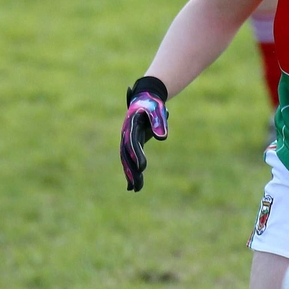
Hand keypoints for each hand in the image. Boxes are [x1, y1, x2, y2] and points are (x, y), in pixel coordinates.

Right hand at [121, 76, 168, 191]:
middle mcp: (126, 135)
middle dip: (131, 171)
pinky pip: (129, 161)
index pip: (132, 143)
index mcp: (131, 126)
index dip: (136, 155)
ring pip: (127, 161)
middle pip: (126, 156)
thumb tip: (162, 138)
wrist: (145, 99)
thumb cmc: (153, 104)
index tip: (142, 168)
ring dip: (130, 175)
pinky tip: (132, 187)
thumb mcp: (158, 111)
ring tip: (135, 190)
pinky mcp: (131, 145)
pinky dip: (131, 172)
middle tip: (137, 186)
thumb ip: (159, 122)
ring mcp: (127, 141)